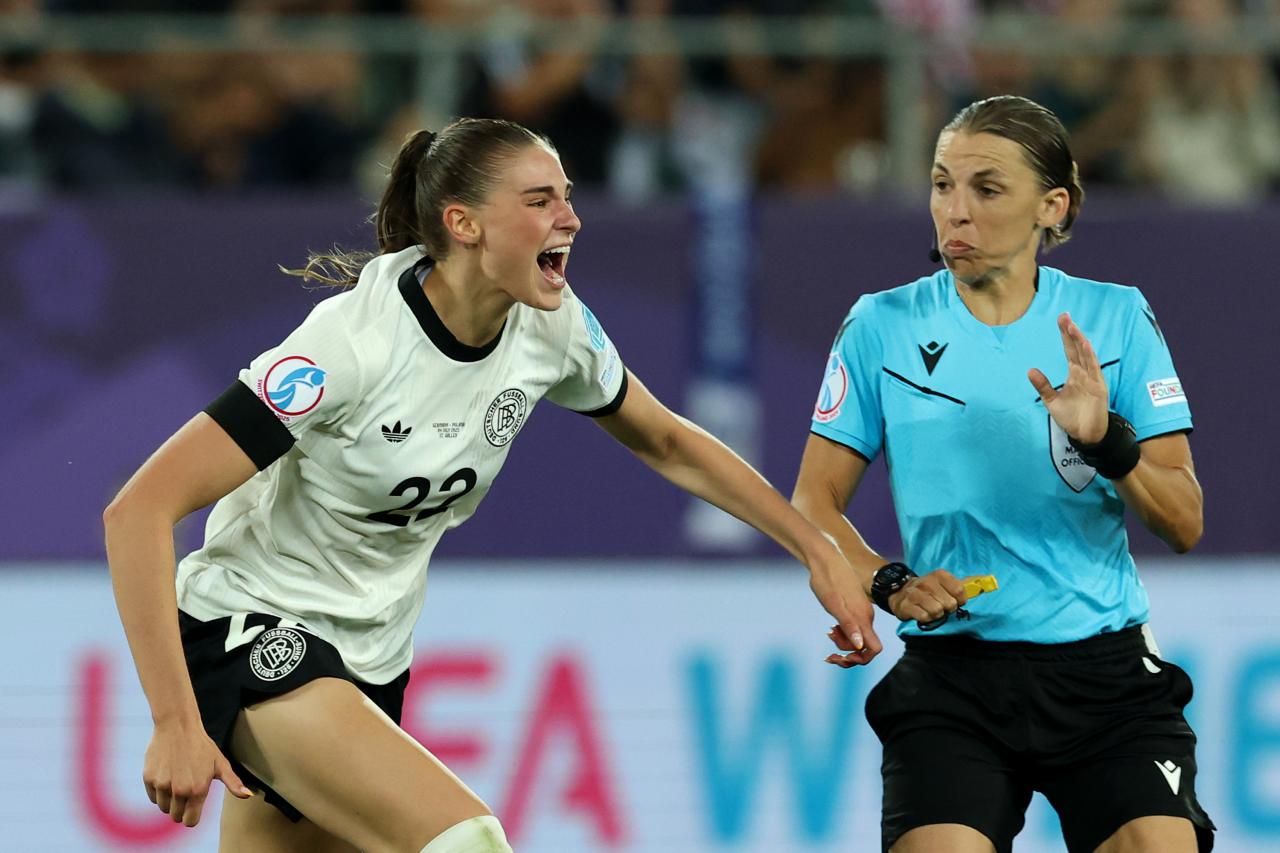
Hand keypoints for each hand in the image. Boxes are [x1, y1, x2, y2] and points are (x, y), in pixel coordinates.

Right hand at [143, 719, 252, 826]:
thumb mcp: (221, 764)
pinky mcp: (149, 779)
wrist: (178, 727)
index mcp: (197, 790)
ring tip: (177, 781)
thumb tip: (248, 796)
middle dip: (181, 808)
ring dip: (169, 800)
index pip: (190, 821)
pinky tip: (167, 776)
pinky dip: (158, 791)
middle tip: (186, 791)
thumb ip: (233, 783)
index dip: (192, 816)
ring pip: (163, 807)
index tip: (193, 808)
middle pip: (176, 816)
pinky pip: (153, 797)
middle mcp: (179, 791)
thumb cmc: (202, 746)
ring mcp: (162, 785)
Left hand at [809, 557, 881, 667]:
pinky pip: (854, 628)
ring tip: (829, 631)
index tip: (841, 656)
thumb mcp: (833, 604)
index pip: (874, 649)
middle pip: (864, 647)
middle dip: (847, 651)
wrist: (825, 558)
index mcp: (863, 618)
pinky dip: (843, 632)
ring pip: (858, 637)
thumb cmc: (827, 580)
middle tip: (829, 642)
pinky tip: (831, 626)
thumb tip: (859, 646)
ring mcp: (862, 611)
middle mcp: (866, 616)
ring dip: (844, 641)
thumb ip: (848, 625)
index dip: (859, 659)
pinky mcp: (855, 607)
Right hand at [887, 569, 968, 623]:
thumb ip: (966, 583)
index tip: (954, 600)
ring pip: (937, 611)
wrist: (900, 592)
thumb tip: (988, 578)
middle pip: (949, 604)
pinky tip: (922, 613)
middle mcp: (926, 582)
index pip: (960, 590)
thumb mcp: (945, 582)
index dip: (960, 600)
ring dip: (936, 615)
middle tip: (940, 605)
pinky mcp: (906, 605)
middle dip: (947, 608)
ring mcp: (914, 593)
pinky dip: (926, 619)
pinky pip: (924, 618)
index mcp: (939, 575)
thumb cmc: (929, 590)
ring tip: (931, 610)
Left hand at [1028, 312, 1108, 443]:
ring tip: (1072, 326)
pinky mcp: (1098, 388)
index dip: (1065, 335)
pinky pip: (1094, 370)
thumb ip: (1043, 386)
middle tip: (1064, 316)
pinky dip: (1089, 357)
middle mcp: (1084, 373)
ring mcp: (1092, 379)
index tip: (1061, 319)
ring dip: (1079, 340)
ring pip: (1086, 355)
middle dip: (1071, 332)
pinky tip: (1085, 345)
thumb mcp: (1051, 401)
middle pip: (1077, 348)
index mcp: (1074, 374)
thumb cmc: (1071, 417)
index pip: (1069, 350)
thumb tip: (1030, 370)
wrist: (1085, 435)